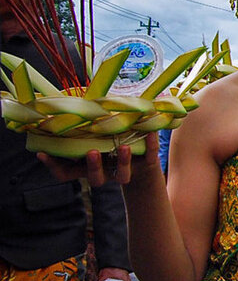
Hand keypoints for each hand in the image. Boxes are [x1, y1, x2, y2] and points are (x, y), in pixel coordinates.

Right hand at [38, 133, 158, 186]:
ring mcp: (126, 171)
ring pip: (122, 176)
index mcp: (88, 166)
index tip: (43, 152)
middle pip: (95, 178)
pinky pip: (150, 158)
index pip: (65, 173)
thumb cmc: (110, 141)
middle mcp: (105, 172)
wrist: (144, 161)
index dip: (53, 166)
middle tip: (91, 152)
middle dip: (93, 166)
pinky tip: (152, 133)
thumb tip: (70, 101)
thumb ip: (84, 126)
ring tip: (124, 147)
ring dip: (123, 161)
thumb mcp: (95, 134)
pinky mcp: (147, 165)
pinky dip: (151, 146)